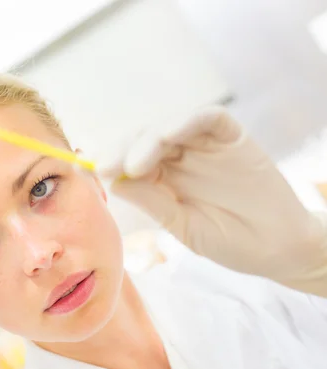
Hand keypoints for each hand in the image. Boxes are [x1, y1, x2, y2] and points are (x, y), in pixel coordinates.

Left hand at [99, 107, 326, 294]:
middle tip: (107, 167)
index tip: (91, 170)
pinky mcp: (231, 136)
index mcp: (162, 178)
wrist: (279, 250)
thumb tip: (114, 181)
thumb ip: (153, 201)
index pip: (128, 159)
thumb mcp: (183, 226)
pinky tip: (170, 136)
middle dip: (121, 149)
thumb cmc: (228, 242)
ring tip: (136, 164)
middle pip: (143, 138)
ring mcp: (204, 145)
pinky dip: (187, 121)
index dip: (109, 161)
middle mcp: (179, 157)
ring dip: (148, 139)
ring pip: (169, 125)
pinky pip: (208, 118)